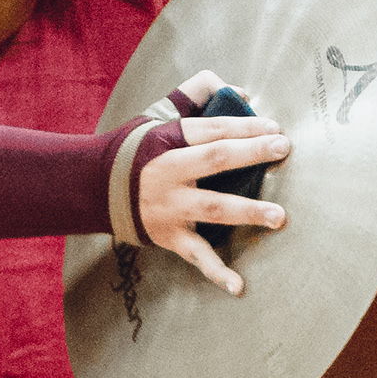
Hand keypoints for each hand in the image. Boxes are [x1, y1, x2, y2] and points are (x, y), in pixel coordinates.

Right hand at [132, 70, 288, 295]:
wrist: (93, 188)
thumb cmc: (136, 148)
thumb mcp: (158, 113)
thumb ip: (195, 93)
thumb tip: (237, 90)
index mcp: (169, 140)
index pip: (212, 129)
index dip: (245, 126)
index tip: (275, 128)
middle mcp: (170, 173)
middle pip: (216, 160)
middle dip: (251, 153)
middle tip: (283, 149)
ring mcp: (171, 208)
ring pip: (214, 208)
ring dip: (247, 211)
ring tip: (279, 216)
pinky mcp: (170, 237)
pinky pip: (197, 256)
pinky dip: (217, 273)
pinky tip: (239, 287)